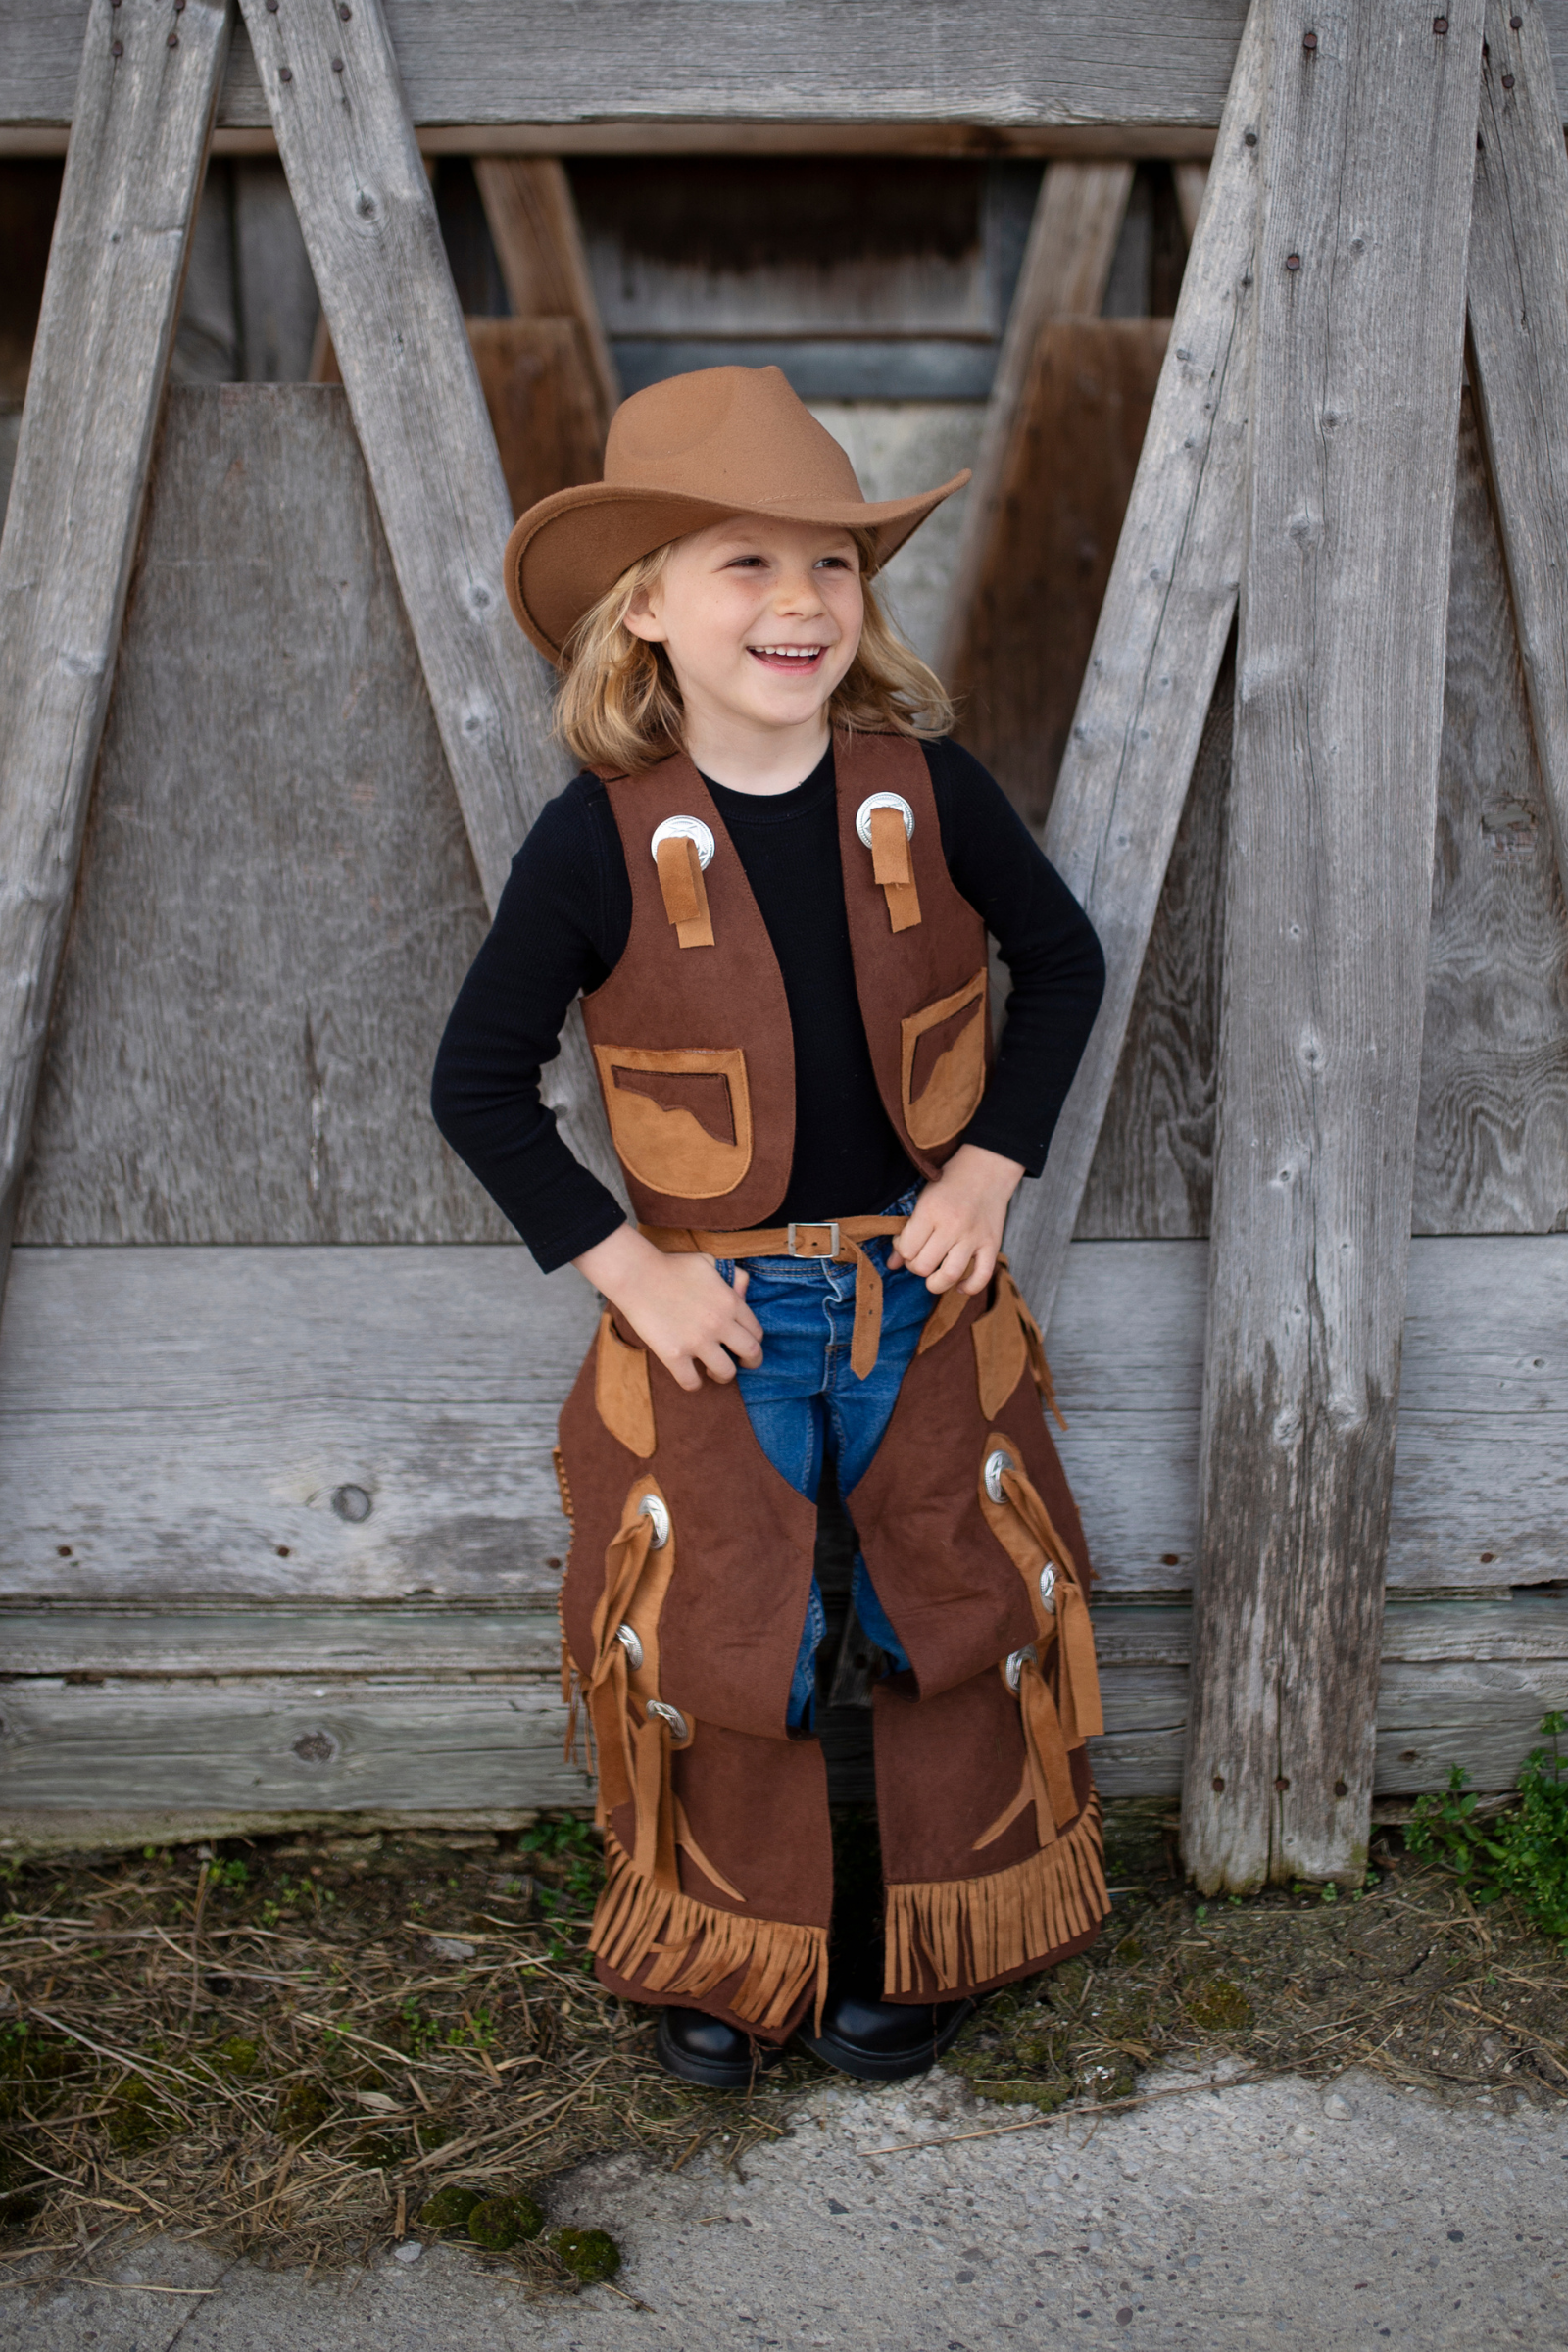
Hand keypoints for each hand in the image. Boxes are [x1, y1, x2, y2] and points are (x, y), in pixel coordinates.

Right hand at [573, 1224, 763, 1392]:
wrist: (636, 1275)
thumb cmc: (672, 1267)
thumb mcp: (709, 1262)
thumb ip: (733, 1276)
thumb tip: (743, 1292)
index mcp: (730, 1302)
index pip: (757, 1332)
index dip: (753, 1341)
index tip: (743, 1344)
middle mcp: (719, 1323)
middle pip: (752, 1354)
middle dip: (750, 1363)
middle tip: (740, 1363)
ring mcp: (697, 1341)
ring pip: (726, 1373)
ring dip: (722, 1375)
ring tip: (712, 1370)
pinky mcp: (674, 1355)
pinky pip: (692, 1382)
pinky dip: (694, 1383)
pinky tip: (690, 1375)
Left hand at [888, 1142, 1025, 1296]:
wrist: (987, 1168)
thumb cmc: (950, 1183)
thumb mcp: (923, 1200)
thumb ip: (907, 1232)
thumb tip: (892, 1264)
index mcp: (931, 1211)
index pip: (906, 1249)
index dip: (901, 1250)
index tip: (906, 1243)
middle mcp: (953, 1226)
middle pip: (923, 1266)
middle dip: (915, 1266)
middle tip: (919, 1256)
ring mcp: (974, 1237)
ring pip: (949, 1275)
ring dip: (936, 1283)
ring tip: (933, 1277)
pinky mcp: (992, 1244)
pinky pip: (981, 1276)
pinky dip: (969, 1287)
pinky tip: (960, 1285)